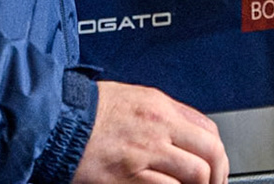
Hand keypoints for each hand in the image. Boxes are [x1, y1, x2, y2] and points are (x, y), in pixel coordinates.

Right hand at [73, 81, 227, 183]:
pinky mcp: (128, 178)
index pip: (209, 129)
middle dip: (217, 175)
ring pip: (195, 174)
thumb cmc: (87, 111)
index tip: (216, 167)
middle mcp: (158, 128)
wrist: (55, 121)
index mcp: (160, 107)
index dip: (218, 154)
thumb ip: (162, 114)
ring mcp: (145, 154)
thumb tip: (185, 134)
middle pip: (210, 152)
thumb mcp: (133, 98)